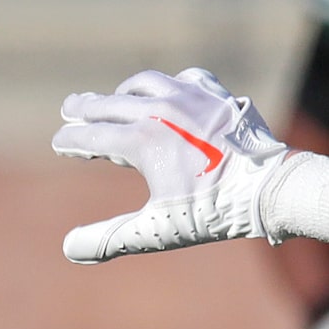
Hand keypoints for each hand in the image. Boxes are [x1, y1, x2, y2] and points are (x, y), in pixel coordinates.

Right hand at [53, 68, 288, 262]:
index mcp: (140, 140)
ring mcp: (190, 98)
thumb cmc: (215, 212)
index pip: (91, 137)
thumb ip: (113, 239)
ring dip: (124, 91)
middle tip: (70, 109)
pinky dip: (172, 84)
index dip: (71, 141)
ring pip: (144, 84)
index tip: (59, 143)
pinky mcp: (218, 96)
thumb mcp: (159, 230)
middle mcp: (159, 110)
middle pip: (109, 104)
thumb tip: (69, 250)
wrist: (269, 189)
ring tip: (114, 97)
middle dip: (85, 109)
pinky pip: (188, 79)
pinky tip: (170, 90)